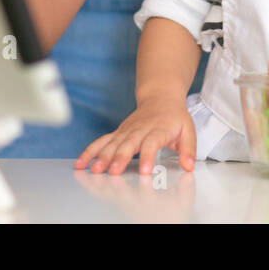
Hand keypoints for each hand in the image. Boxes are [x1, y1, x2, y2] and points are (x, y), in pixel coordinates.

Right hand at [74, 96, 196, 174]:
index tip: (144, 171)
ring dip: (102, 157)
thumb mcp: (188, 130)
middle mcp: (139, 130)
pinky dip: (90, 152)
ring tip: (95, 170)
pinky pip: (101, 142)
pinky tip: (80, 163)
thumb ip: (188, 149)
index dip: (147, 156)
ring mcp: (126, 131)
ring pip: (112, 143)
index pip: (152, 143)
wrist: (160, 97)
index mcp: (158, 129)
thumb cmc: (174, 117)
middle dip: (120, 158)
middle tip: (114, 172)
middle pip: (128, 144)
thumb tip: (189, 166)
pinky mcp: (117, 133)